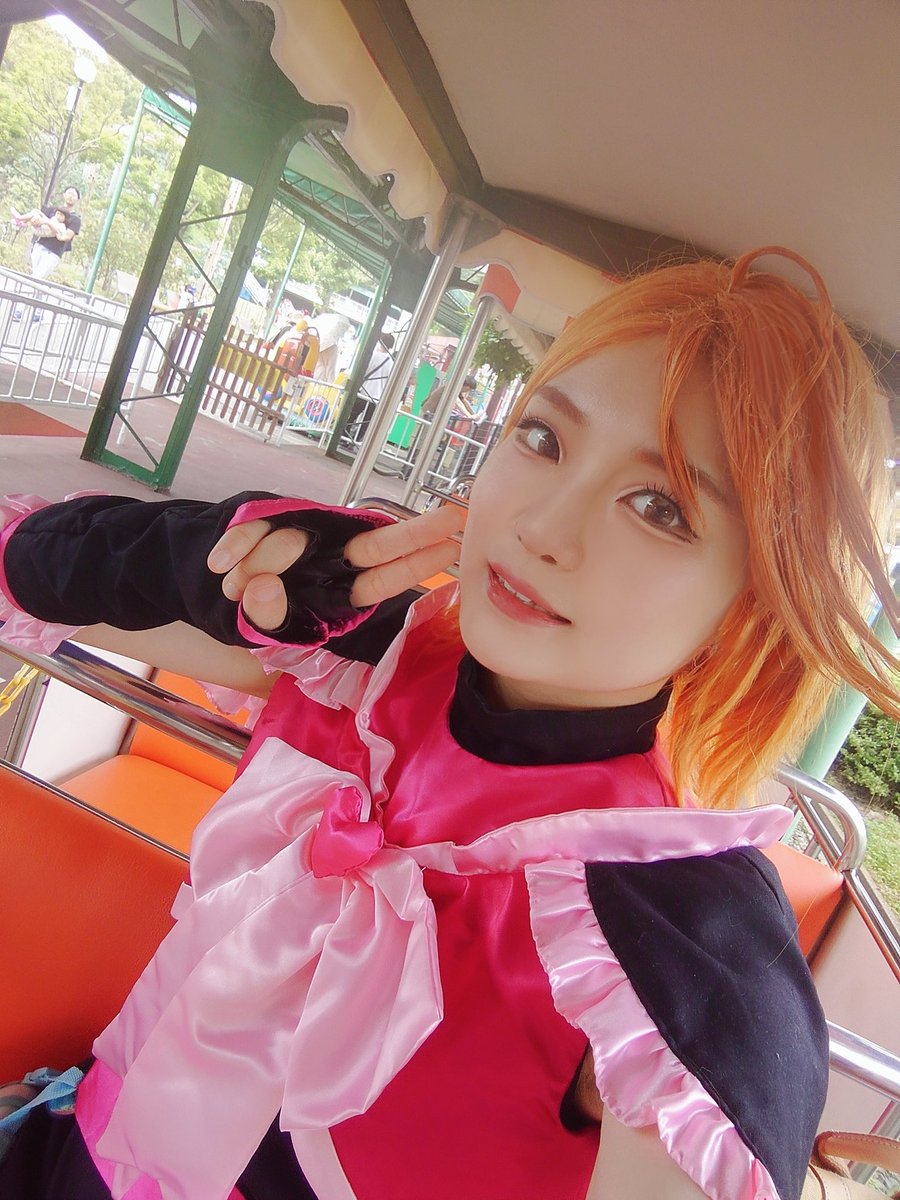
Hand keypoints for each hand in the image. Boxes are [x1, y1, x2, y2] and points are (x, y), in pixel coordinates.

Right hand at [207, 504, 465, 631]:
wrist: (217, 583)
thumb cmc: (257, 612)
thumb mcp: (263, 628)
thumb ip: (267, 614)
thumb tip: (263, 588)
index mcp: (340, 590)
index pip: (385, 577)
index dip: (415, 562)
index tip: (451, 546)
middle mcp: (332, 557)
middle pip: (375, 544)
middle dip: (414, 533)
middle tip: (453, 518)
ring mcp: (310, 534)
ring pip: (291, 539)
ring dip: (261, 561)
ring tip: (232, 585)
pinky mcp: (275, 514)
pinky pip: (253, 527)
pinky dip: (236, 544)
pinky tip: (221, 563)